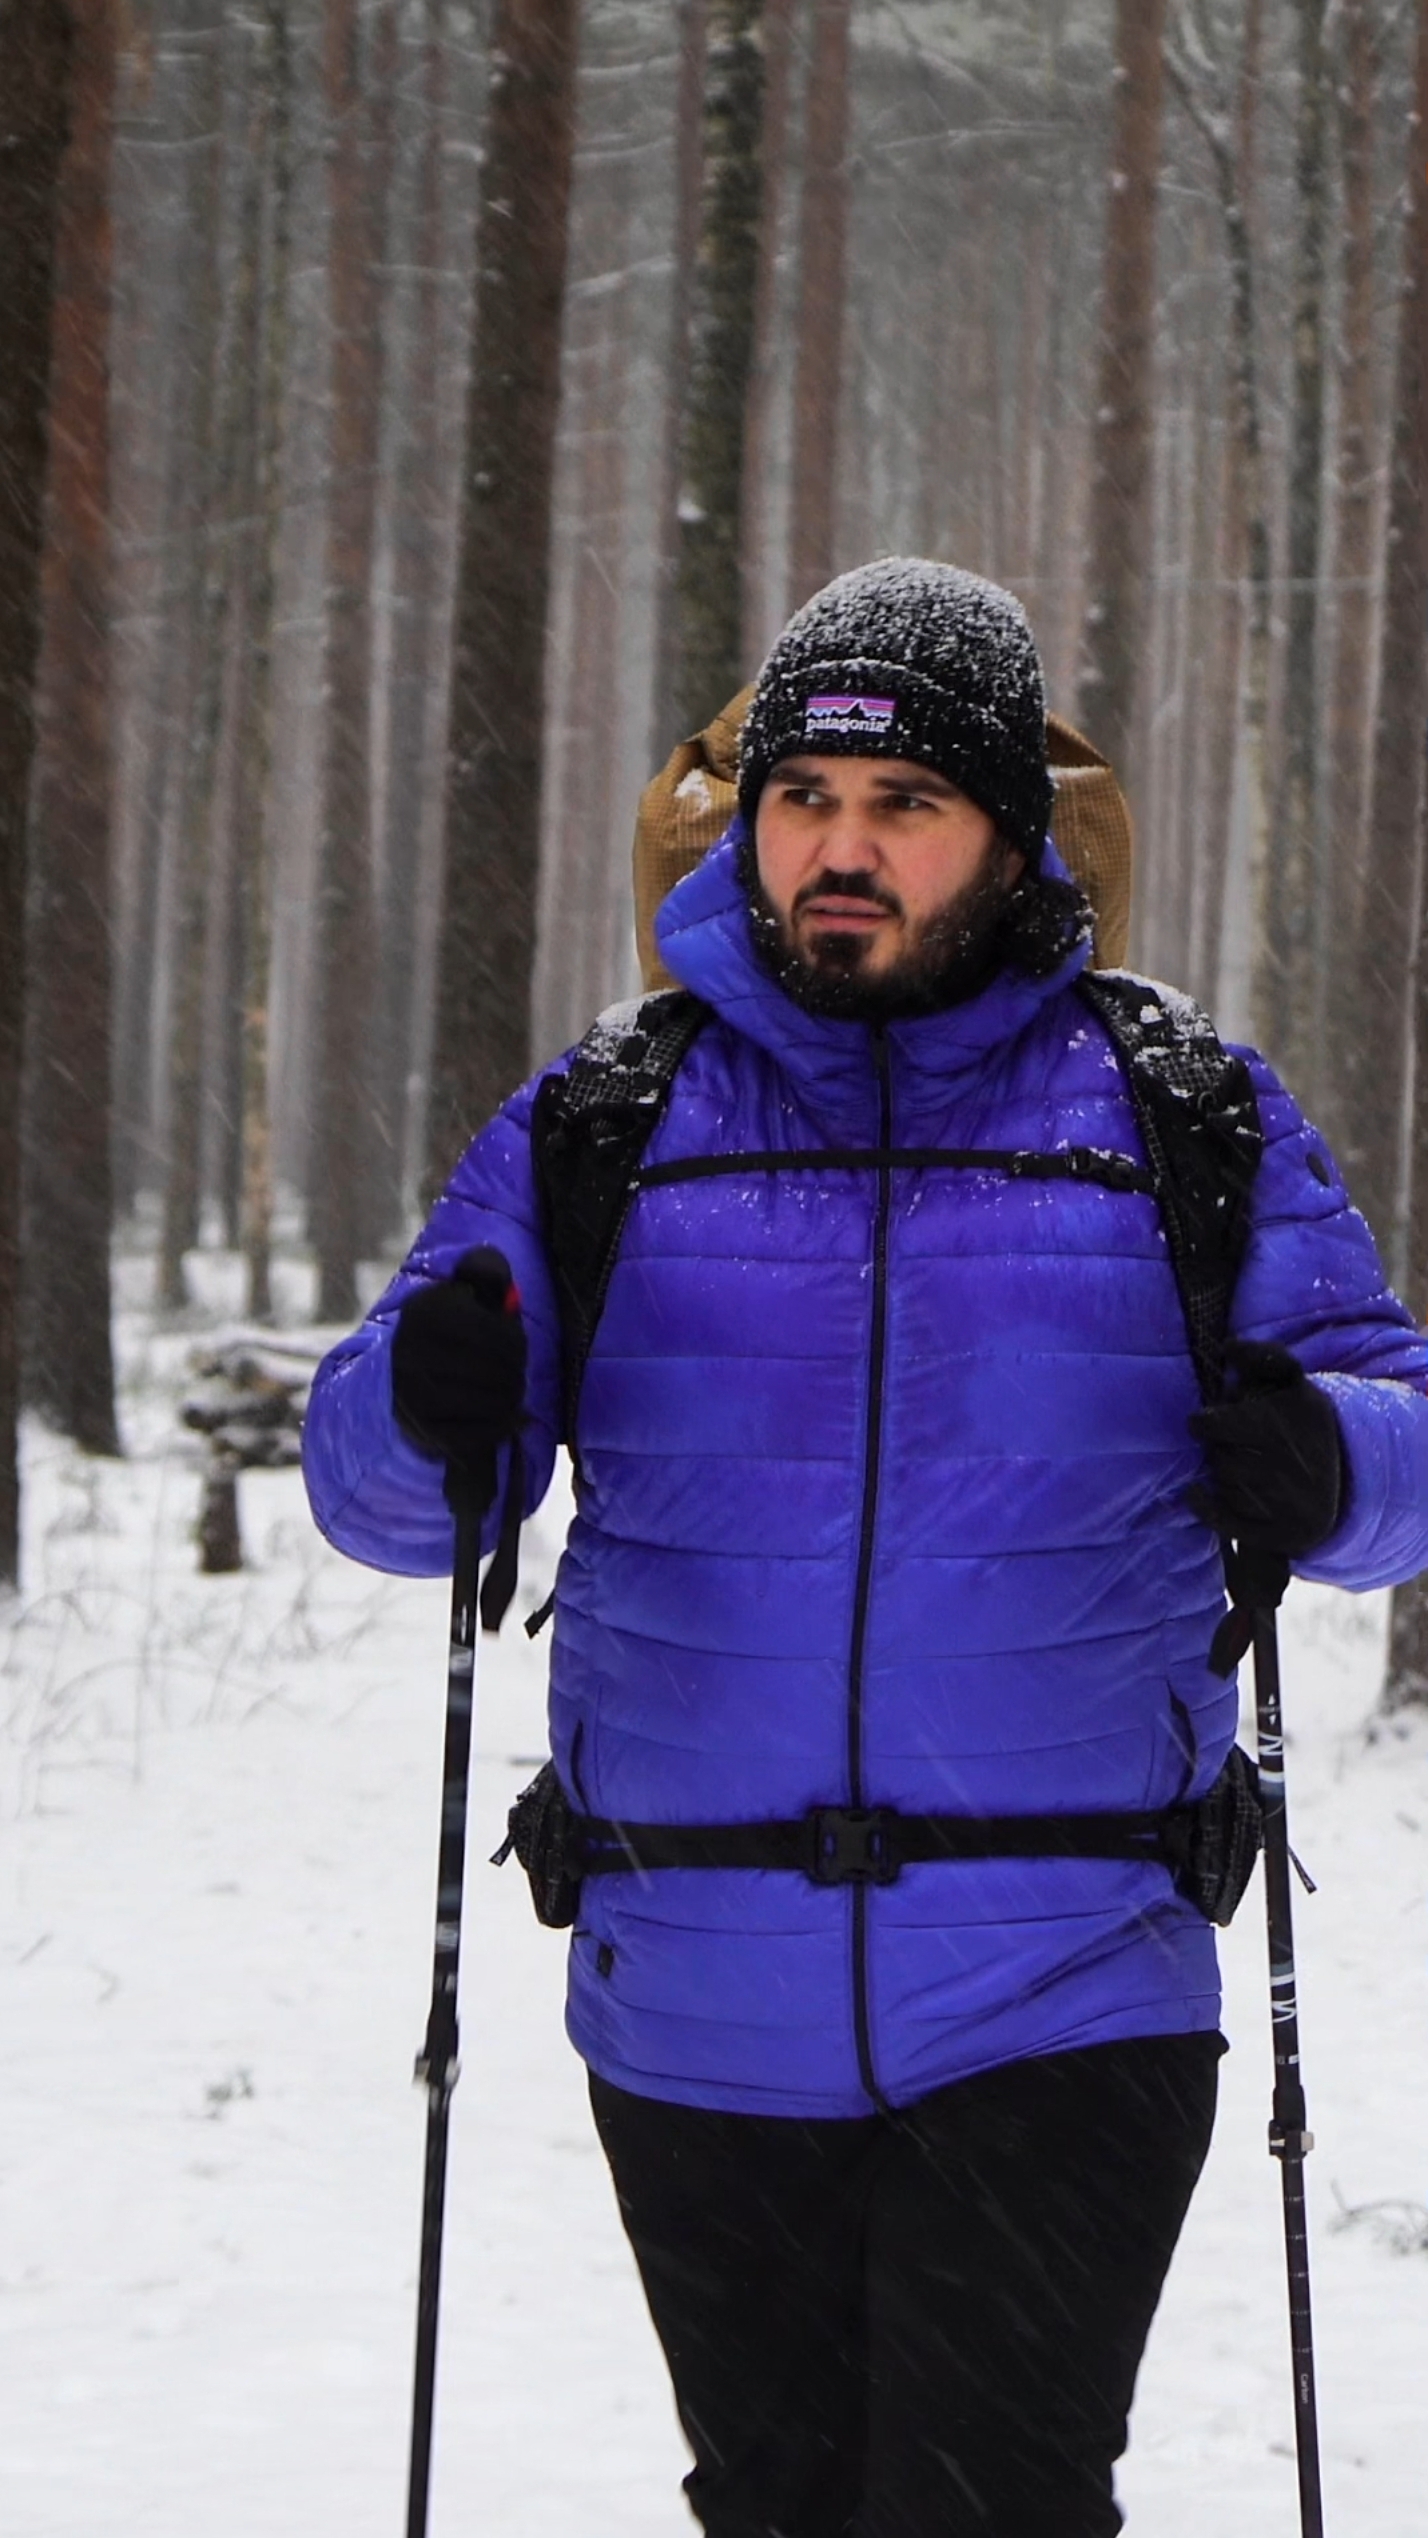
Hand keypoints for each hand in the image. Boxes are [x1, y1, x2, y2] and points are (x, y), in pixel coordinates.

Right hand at [391, 1246, 525, 1502]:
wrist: (395, 1383)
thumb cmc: (446, 1333)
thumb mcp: (462, 1292)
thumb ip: (483, 1272)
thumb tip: (494, 1269)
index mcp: (424, 1311)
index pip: (495, 1331)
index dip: (515, 1341)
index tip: (516, 1345)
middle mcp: (412, 1350)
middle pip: (497, 1368)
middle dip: (516, 1371)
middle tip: (517, 1373)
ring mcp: (413, 1393)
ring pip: (492, 1401)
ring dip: (511, 1398)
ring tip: (511, 1392)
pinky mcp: (421, 1429)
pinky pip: (479, 1434)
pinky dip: (502, 1426)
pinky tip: (509, 1418)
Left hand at [1188, 1340, 1342, 1559]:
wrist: (1344, 1486)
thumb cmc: (1302, 1427)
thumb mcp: (1294, 1385)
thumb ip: (1264, 1358)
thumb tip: (1228, 1347)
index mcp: (1301, 1416)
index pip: (1221, 1422)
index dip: (1205, 1422)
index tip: (1207, 1421)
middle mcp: (1300, 1459)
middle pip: (1220, 1453)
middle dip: (1215, 1446)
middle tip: (1223, 1444)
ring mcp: (1294, 1500)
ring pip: (1224, 1482)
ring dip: (1220, 1473)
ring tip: (1238, 1466)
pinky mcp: (1284, 1534)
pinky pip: (1226, 1520)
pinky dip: (1204, 1506)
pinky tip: (1195, 1492)